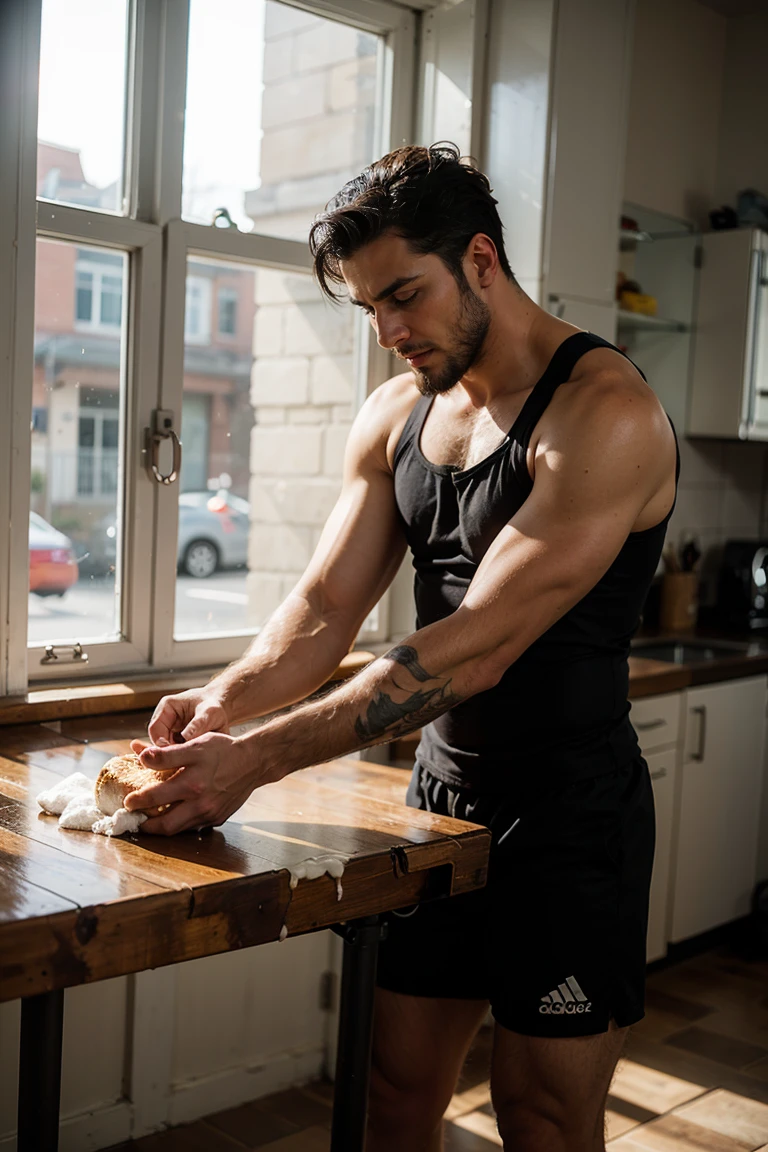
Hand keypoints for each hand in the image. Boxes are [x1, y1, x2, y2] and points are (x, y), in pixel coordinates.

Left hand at [123, 732, 260, 835]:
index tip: (127, 802)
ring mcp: (210, 814)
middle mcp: (200, 804)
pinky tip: (175, 816)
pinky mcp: (218, 818)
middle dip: (147, 825)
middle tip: (136, 820)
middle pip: (166, 825)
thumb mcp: (194, 745)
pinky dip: (181, 824)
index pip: (154, 798)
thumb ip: (166, 754)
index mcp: (191, 785)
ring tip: (152, 821)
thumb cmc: (223, 750)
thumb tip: (141, 756)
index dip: (137, 801)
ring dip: (163, 827)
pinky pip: (194, 827)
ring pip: (180, 829)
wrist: (254, 761)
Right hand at [132, 687, 230, 751]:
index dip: (161, 744)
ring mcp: (170, 732)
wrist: (222, 707)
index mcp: (167, 707)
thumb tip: (186, 738)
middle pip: (158, 742)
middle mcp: (165, 720)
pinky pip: (176, 753)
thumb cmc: (215, 705)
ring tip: (193, 758)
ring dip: (178, 755)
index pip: (154, 729)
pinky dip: (183, 757)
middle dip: (171, 752)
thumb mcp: (209, 712)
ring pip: (166, 749)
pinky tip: (194, 759)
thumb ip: (198, 724)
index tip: (176, 753)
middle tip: (186, 760)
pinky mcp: (178, 742)